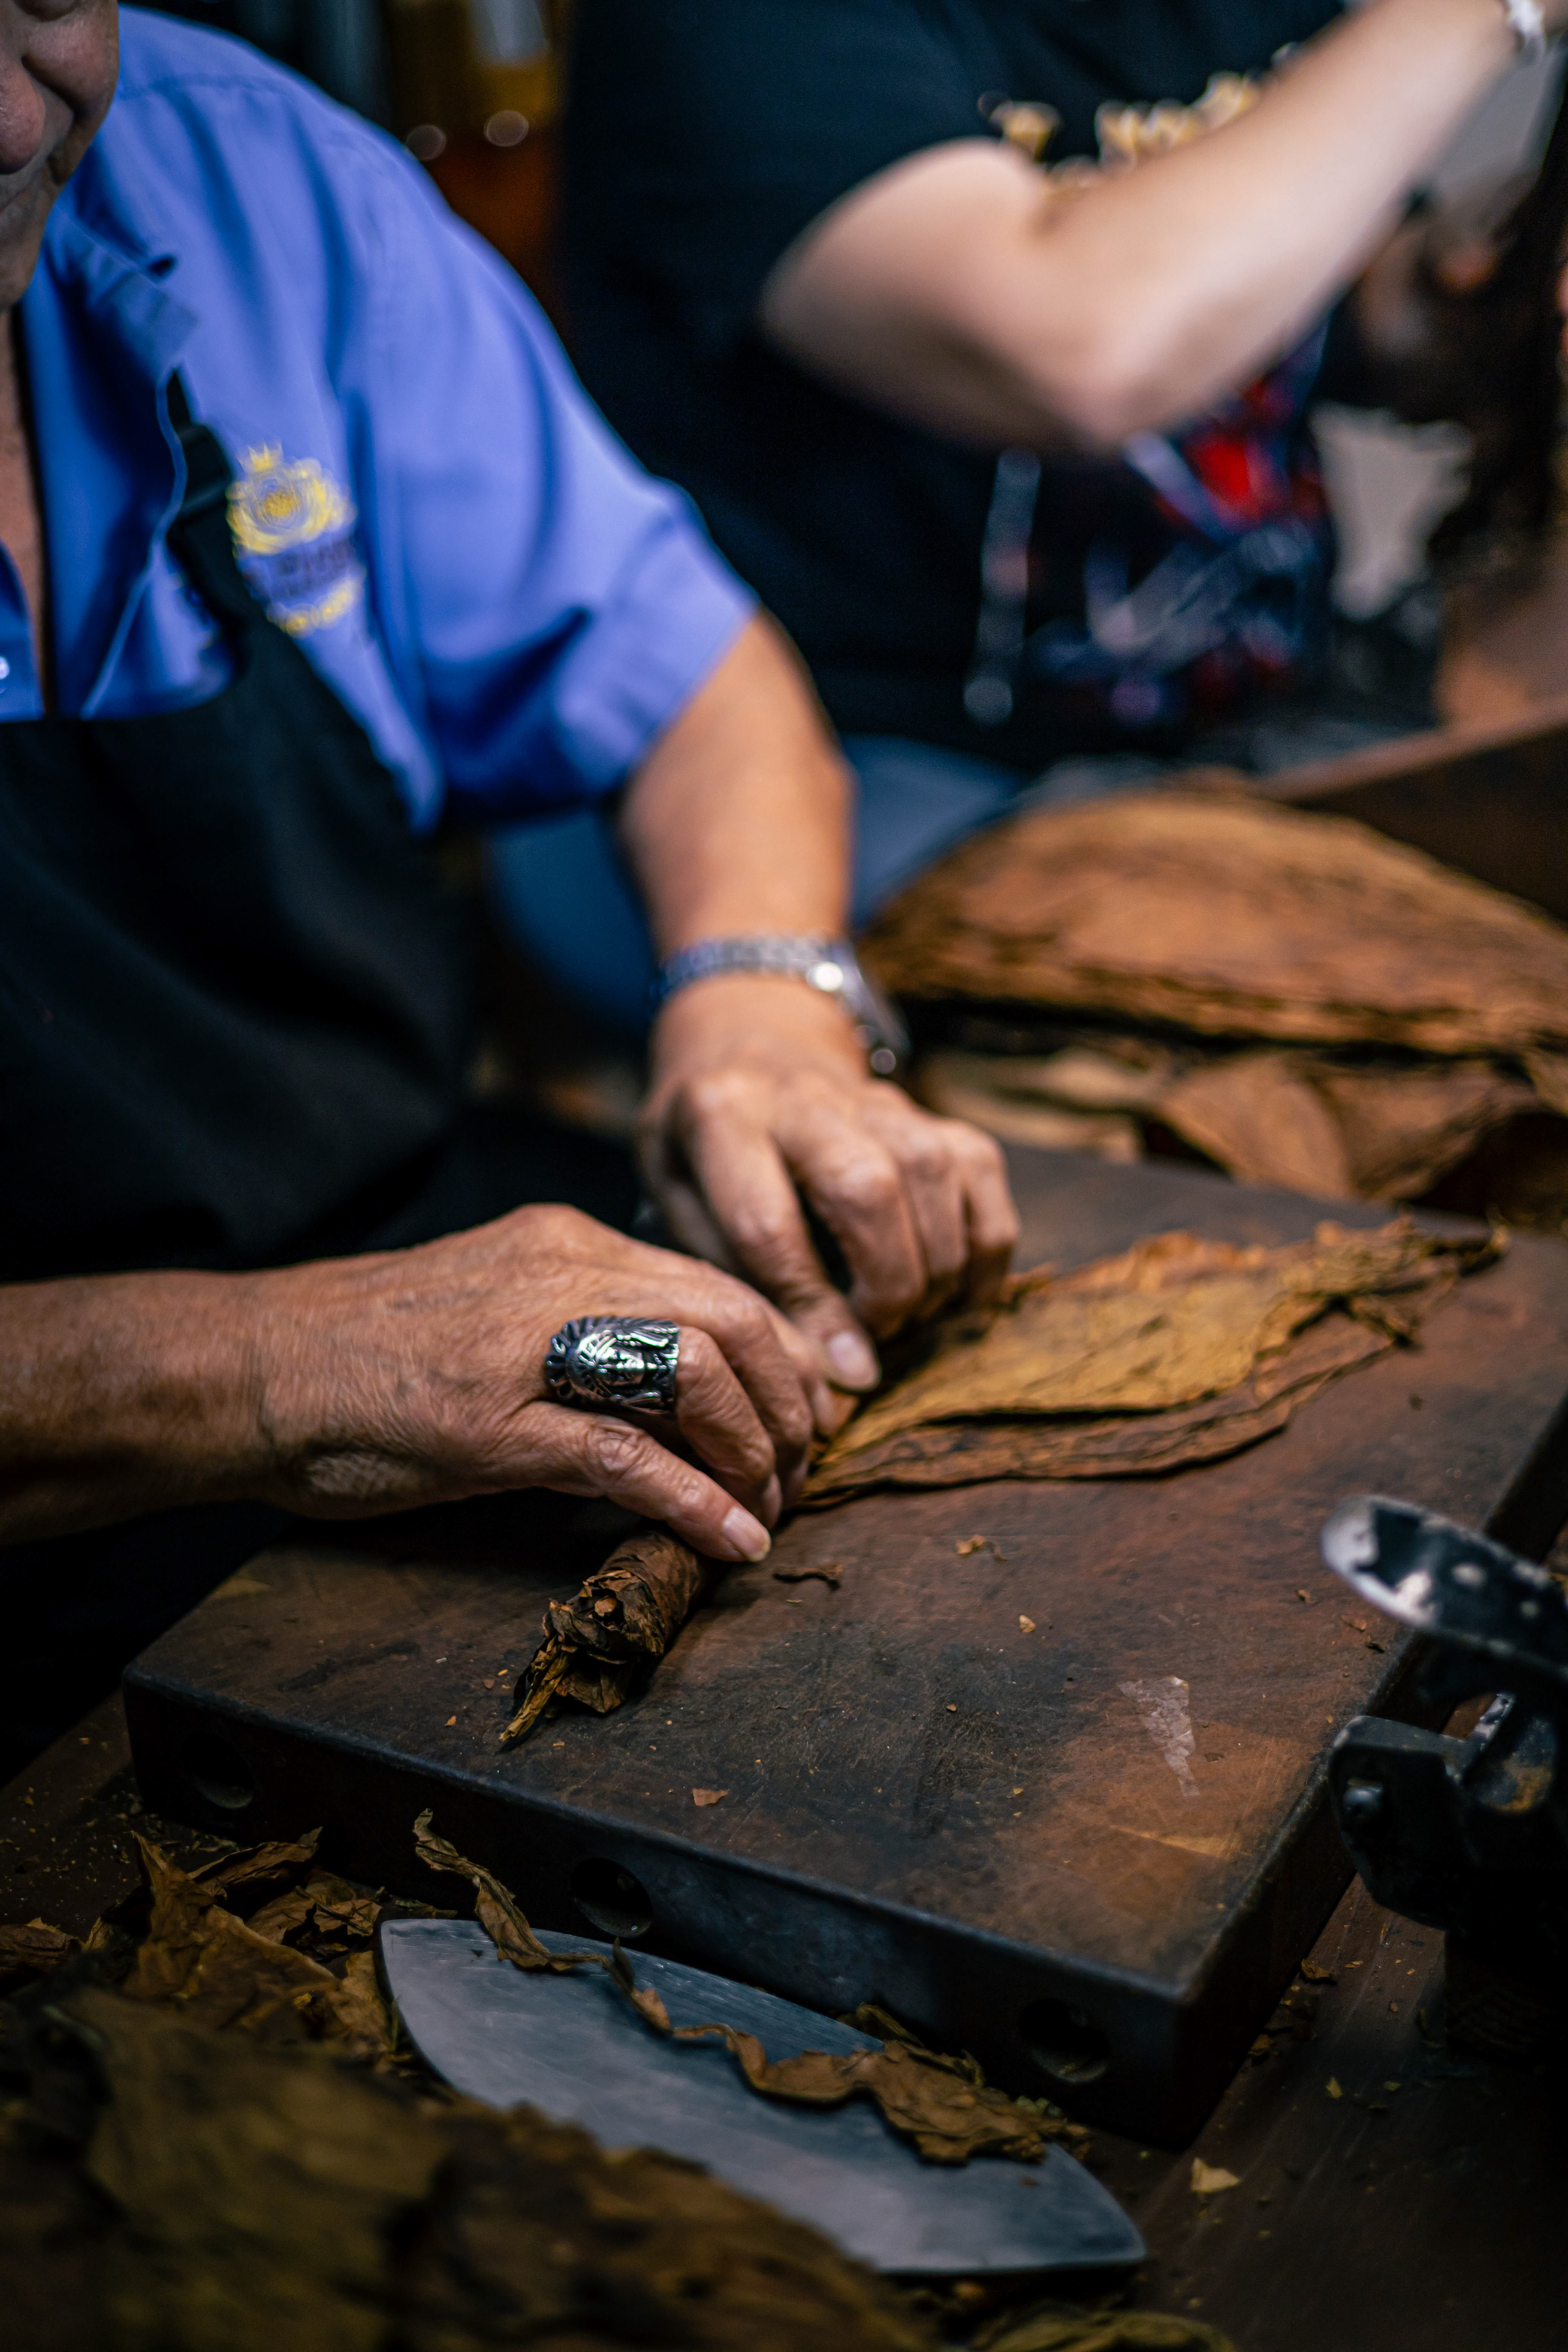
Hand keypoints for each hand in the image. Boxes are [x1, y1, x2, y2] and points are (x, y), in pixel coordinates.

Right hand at [240, 1205, 832, 1558]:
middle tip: (802, 1463)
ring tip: (769, 1504)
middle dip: (787, 1399)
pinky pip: (628, 1460)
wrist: (253, 1364)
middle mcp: (561, 1274)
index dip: (781, 1352)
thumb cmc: (367, 1349)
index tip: (801, 1409)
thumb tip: (673, 1385)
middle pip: (732, 1317)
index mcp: (565, 1243)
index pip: (716, 1281)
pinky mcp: (495, 1423)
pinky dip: (696, 1504)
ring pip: (696, 1373)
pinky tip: (728, 1539)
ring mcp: (528, 1347)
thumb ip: (582, 1326)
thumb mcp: (495, 1307)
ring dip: (753, 1450)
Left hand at [638, 976, 1018, 1389]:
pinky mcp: (928, 1108)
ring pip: (932, 1174)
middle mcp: (804, 1095)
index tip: (845, 1372)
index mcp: (721, 1116)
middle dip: (886, 1283)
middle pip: (868, 1187)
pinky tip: (961, 1292)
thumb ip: (733, 1271)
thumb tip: (828, 1366)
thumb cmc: (702, 1148)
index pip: (769, 1224)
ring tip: (910, 1316)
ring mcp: (875, 1096)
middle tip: (878, 1335)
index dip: (813, 1310)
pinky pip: (980, 1171)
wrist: (746, 1045)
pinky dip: (985, 1243)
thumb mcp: (676, 1196)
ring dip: (936, 1267)